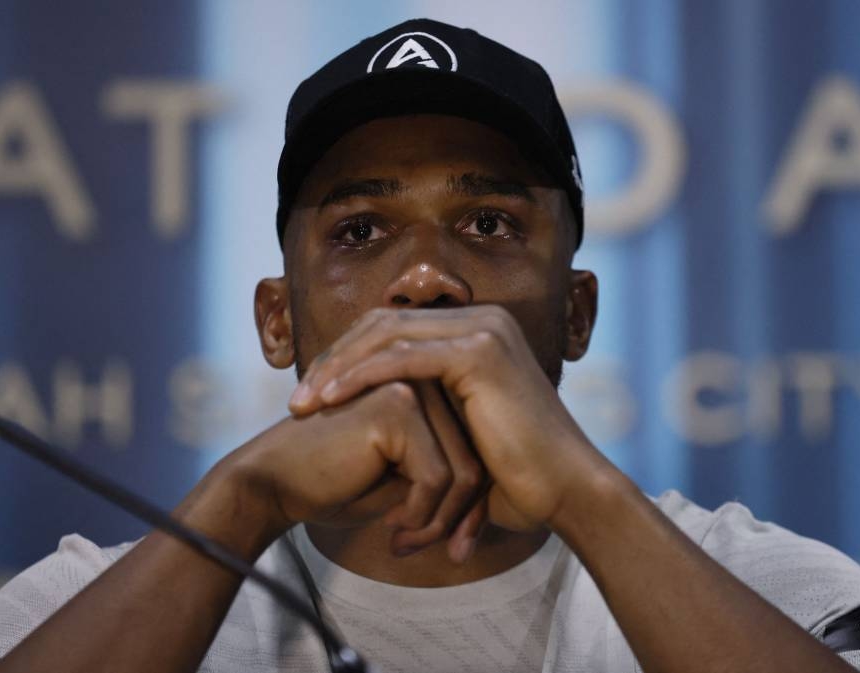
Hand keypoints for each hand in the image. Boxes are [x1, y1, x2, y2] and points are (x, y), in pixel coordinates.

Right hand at [222, 381, 484, 559]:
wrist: (273, 483)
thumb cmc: (334, 483)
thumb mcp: (403, 480)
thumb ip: (443, 471)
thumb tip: (488, 492)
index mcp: (426, 388)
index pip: (476, 449)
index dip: (471, 504)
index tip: (456, 543)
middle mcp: (423, 378)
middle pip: (477, 457)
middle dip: (461, 517)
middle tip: (432, 550)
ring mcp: (411, 387)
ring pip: (465, 469)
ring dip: (441, 521)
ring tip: (406, 542)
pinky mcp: (397, 407)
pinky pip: (438, 476)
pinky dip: (422, 514)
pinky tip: (392, 526)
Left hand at [288, 305, 606, 532]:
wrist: (562, 488)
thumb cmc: (513, 470)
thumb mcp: (459, 427)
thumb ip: (425, 404)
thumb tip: (378, 410)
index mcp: (476, 329)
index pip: (394, 327)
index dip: (347, 356)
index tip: (313, 392)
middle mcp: (482, 318)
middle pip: (384, 323)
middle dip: (333, 359)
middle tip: (297, 398)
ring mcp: (484, 330)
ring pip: (387, 335)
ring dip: (337, 368)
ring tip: (302, 403)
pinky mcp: (480, 352)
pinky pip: (402, 358)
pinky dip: (360, 376)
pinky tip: (330, 399)